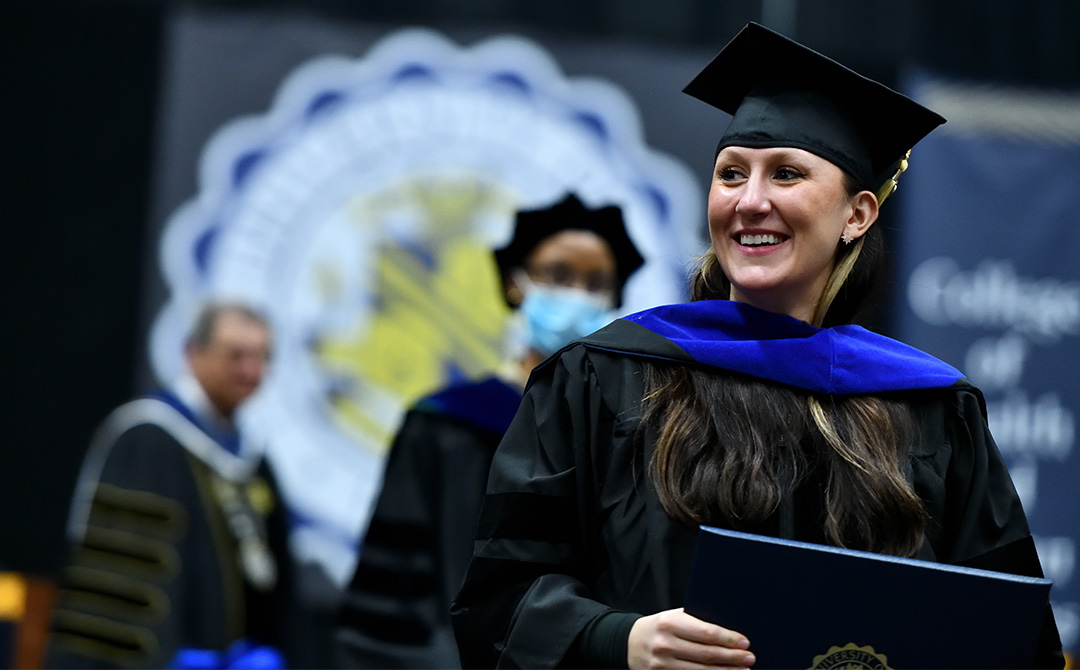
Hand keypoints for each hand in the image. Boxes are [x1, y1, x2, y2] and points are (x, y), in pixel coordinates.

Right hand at [627, 608, 754, 669]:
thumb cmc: (658, 627)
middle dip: (732, 657)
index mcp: (670, 623)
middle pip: (707, 654)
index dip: (728, 639)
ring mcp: (662, 664)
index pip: (706, 633)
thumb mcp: (672, 617)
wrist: (628, 643)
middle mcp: (665, 644)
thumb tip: (728, 631)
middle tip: (749, 657)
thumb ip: (695, 621)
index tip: (744, 642)